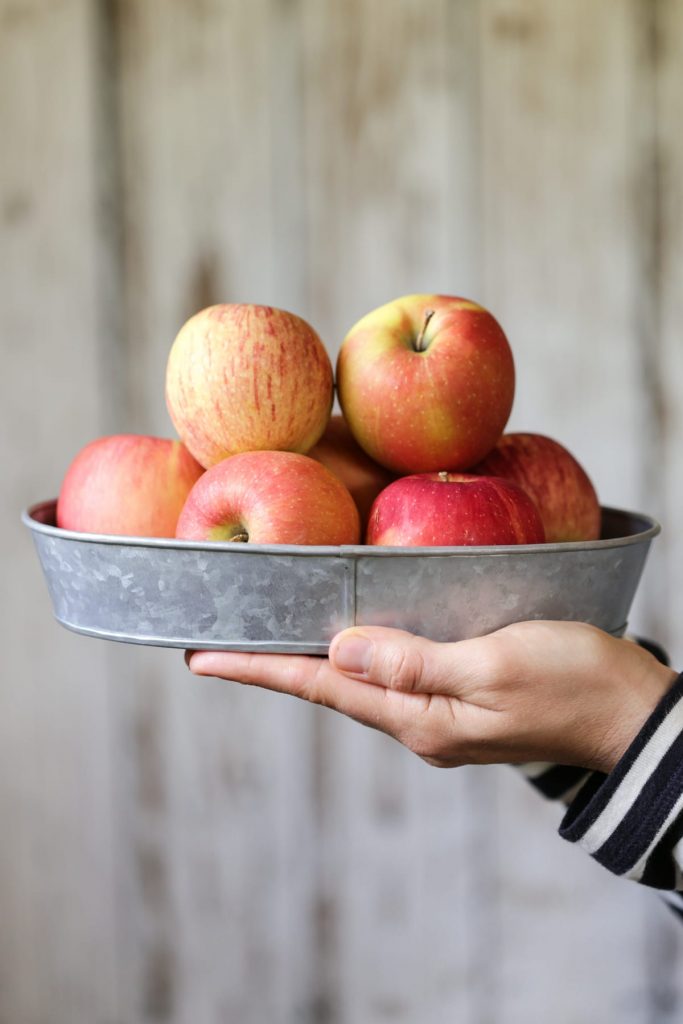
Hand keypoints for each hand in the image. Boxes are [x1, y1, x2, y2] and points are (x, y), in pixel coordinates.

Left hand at [186, 621, 676, 772]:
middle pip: (331, 688)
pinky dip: (361, 653)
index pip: (322, 688)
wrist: (632, 714)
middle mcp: (420, 722)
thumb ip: (414, 660)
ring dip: (312, 659)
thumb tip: (340, 651)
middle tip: (219, 642)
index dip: (259, 669)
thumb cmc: (575, 682)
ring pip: (361, 681)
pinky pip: (395, 673)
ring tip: (269, 637)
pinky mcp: (462, 697)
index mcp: (420, 719)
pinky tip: (353, 636)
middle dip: (273, 664)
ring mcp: (440, 714)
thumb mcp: (494, 664)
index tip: (202, 658)